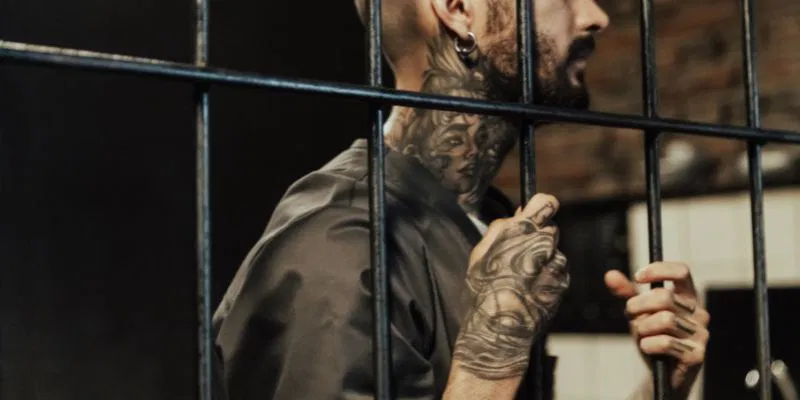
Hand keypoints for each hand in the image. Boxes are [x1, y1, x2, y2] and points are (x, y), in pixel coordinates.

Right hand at [453, 193, 568, 379]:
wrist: (501, 326)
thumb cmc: (485, 289)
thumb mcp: (481, 252)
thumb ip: (501, 228)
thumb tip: (519, 214)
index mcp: (521, 229)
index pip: (546, 202)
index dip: (543, 207)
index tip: (538, 215)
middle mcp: (543, 242)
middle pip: (550, 229)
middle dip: (539, 239)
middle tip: (521, 258)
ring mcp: (556, 262)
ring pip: (554, 253)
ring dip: (544, 261)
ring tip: (523, 280)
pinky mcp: (563, 281)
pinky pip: (558, 272)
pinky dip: (548, 278)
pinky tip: (532, 290)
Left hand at [605, 262, 709, 396]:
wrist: (661, 372)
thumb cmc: (652, 335)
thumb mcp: (638, 312)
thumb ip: (626, 293)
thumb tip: (609, 275)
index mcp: (688, 296)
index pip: (682, 271)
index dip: (659, 270)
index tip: (637, 276)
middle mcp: (699, 312)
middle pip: (664, 296)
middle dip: (638, 305)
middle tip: (630, 314)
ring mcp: (701, 334)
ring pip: (664, 319)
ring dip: (643, 327)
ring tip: (642, 335)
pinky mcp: (696, 354)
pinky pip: (665, 343)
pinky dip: (648, 345)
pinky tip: (647, 348)